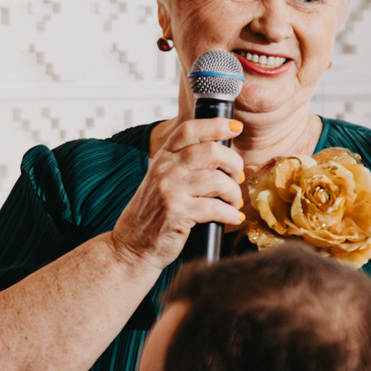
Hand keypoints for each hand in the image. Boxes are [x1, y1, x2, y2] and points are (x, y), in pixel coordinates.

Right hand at [107, 117, 244, 271]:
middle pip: (211, 151)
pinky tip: (234, 218)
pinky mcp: (178, 214)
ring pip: (217, 180)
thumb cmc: (154, 214)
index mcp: (163, 158)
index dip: (216, 125)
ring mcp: (170, 191)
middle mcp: (165, 170)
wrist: (132, 246)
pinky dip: (231, 214)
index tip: (236, 127)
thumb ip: (183, 165)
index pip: (189, 130)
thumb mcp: (162, 180)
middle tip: (238, 177)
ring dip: (234, 193)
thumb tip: (222, 155)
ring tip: (235, 202)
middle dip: (234, 163)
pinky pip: (216, 208)